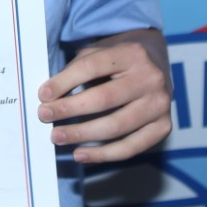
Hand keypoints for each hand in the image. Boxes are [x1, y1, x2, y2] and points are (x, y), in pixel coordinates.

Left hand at [36, 28, 171, 162]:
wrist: (157, 61)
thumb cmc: (119, 59)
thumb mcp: (100, 51)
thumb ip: (77, 70)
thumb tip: (49, 98)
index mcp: (132, 53)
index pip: (92, 67)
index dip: (64, 82)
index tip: (43, 95)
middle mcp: (151, 78)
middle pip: (104, 99)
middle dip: (69, 109)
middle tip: (44, 116)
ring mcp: (160, 104)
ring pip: (116, 126)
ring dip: (82, 134)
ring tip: (57, 137)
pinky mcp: (164, 127)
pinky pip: (131, 147)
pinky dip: (103, 154)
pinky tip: (80, 153)